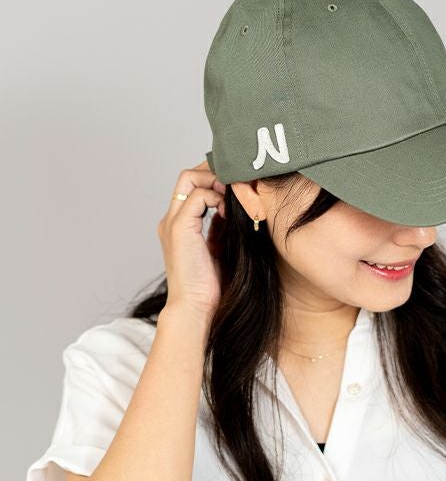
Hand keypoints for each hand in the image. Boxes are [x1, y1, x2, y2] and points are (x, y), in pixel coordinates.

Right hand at [157, 160, 225, 318]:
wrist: (196, 308)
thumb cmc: (209, 286)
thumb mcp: (219, 248)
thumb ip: (221, 227)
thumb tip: (234, 209)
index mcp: (179, 224)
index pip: (192, 185)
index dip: (215, 179)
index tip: (238, 188)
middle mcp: (172, 219)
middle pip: (188, 175)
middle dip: (215, 173)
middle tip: (238, 186)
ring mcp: (173, 222)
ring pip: (189, 178)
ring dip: (216, 181)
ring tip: (234, 197)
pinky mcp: (180, 228)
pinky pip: (198, 196)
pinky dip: (217, 197)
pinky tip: (229, 214)